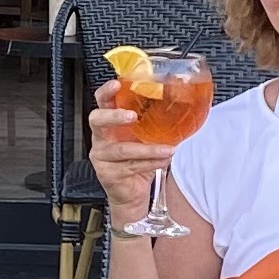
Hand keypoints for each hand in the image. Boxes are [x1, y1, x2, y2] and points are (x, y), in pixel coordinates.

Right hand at [87, 88, 164, 215]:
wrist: (133, 193)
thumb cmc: (139, 161)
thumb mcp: (145, 137)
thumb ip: (153, 123)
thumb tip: (182, 106)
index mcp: (109, 122)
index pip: (101, 101)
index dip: (106, 92)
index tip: (117, 84)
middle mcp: (101, 137)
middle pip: (96, 120)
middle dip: (114, 116)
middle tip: (132, 116)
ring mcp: (101, 156)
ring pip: (122, 149)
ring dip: (147, 149)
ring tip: (167, 149)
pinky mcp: (107, 173)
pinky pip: (130, 165)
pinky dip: (150, 162)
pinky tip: (163, 160)